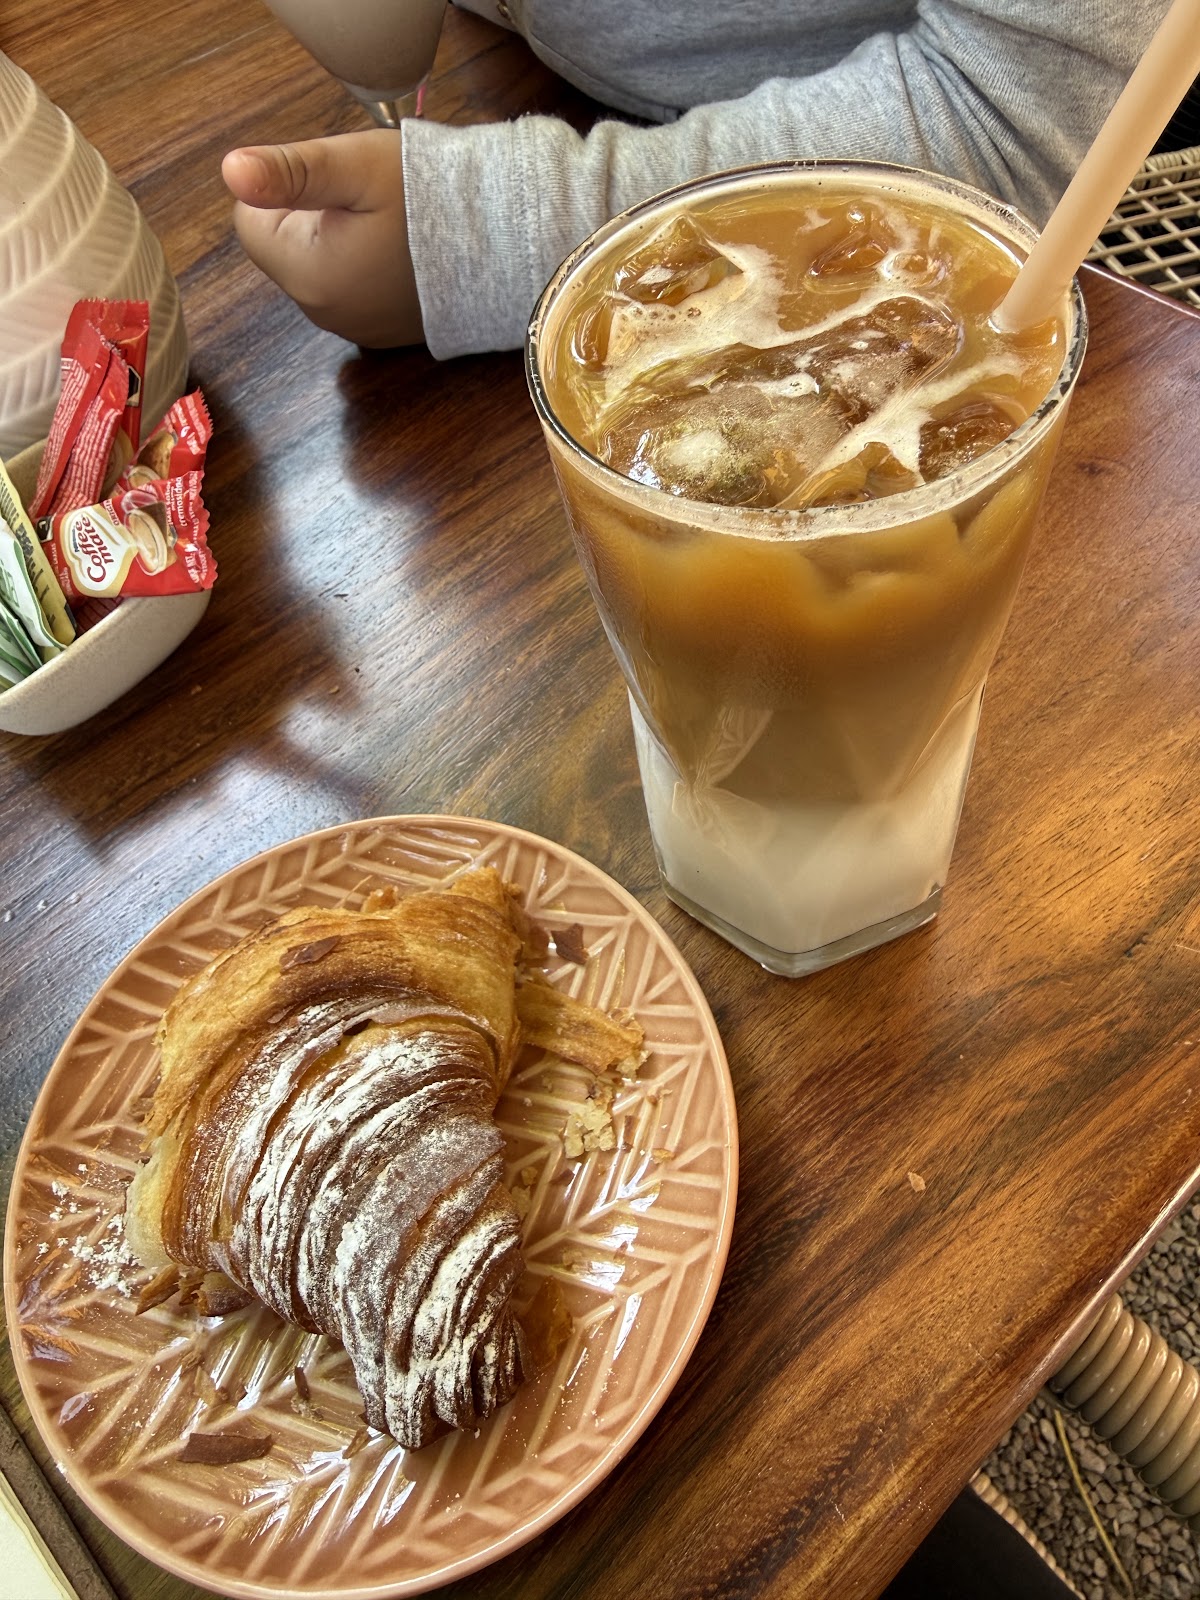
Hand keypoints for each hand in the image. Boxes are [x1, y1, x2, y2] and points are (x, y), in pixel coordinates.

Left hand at [221, 130, 422, 348]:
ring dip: (339, 243)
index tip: (336, 188)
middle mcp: (322, 314)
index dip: (286, 192)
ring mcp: (354, 331)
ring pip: (317, 269)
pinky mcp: (382, 336)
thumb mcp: (355, 167)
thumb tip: (229, 170)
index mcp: (307, 274)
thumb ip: (289, 171)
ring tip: (390, 227)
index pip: (250, 222)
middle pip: (284, 249)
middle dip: (311, 219)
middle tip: (368, 204)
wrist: (506, 246)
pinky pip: (350, 293)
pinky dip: (364, 271)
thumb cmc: (429, 198)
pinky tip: (403, 256)